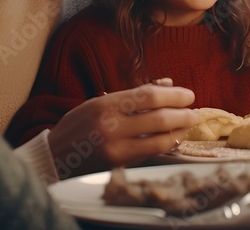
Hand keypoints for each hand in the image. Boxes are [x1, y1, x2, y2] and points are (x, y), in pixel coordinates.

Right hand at [47, 84, 196, 177]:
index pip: (149, 96)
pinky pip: (151, 153)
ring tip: (188, 125)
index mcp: (106, 105)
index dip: (174, 95)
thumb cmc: (79, 125)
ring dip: (179, 132)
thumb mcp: (99, 103)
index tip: (188, 94)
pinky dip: (166, 145)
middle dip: (182, 114)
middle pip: (158, 118)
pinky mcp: (119, 166)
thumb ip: (132, 95)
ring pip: (159, 139)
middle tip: (193, 111)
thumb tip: (167, 83)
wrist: (56, 156)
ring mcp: (115, 149)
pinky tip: (174, 138)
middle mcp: (111, 126)